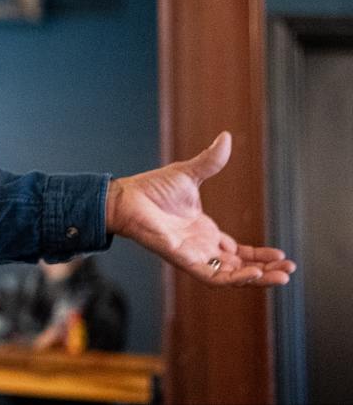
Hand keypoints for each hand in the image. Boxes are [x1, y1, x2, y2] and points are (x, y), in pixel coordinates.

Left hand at [105, 131, 295, 286]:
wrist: (125, 197)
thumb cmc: (151, 189)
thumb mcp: (190, 174)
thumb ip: (211, 161)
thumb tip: (226, 136)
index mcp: (206, 232)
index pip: (239, 252)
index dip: (260, 256)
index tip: (282, 256)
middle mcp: (202, 248)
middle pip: (240, 268)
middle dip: (266, 271)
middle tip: (289, 270)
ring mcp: (194, 256)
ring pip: (231, 277)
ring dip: (257, 278)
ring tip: (282, 277)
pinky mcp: (183, 260)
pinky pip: (213, 277)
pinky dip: (235, 278)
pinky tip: (255, 274)